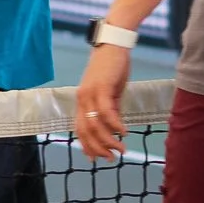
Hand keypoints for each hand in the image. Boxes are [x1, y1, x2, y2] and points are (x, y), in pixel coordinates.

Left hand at [73, 45, 131, 160]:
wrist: (114, 44)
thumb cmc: (113, 67)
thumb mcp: (111, 92)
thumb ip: (111, 108)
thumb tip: (114, 127)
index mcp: (82, 101)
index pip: (80, 129)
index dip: (87, 146)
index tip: (97, 158)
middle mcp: (82, 99)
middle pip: (85, 131)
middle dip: (98, 148)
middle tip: (111, 158)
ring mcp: (90, 94)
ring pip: (95, 125)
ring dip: (108, 140)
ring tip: (121, 148)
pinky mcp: (102, 88)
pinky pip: (106, 111)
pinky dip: (115, 124)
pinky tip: (124, 132)